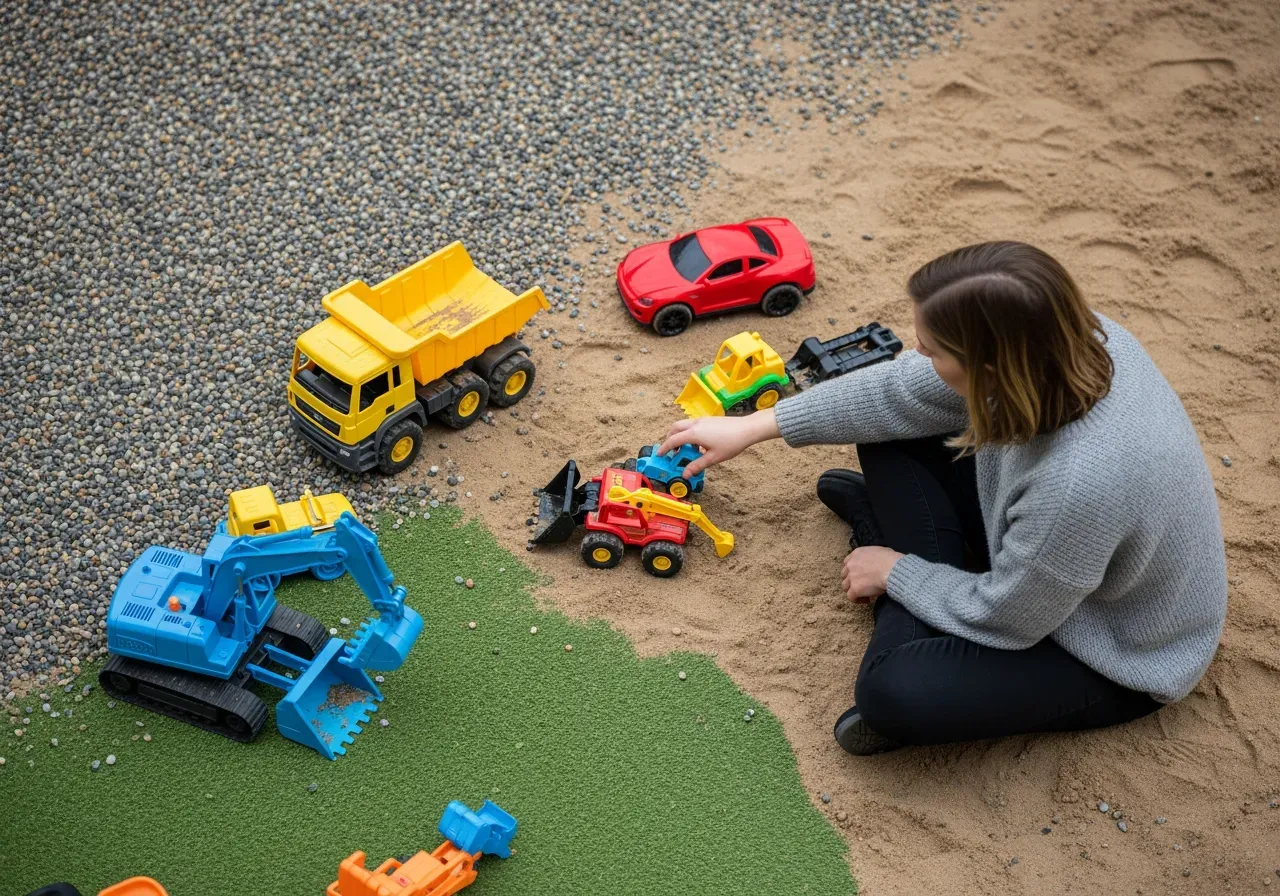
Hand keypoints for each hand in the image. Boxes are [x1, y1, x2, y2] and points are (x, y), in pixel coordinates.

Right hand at [657, 410, 779, 477]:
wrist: (747, 429)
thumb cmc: (731, 443)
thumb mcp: (713, 458)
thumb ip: (696, 466)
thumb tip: (685, 474)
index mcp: (694, 434)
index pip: (673, 441)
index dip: (664, 449)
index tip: (660, 455)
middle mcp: (695, 424)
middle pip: (675, 429)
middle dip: (670, 439)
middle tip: (672, 452)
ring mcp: (702, 420)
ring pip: (683, 425)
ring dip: (680, 436)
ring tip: (686, 450)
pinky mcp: (708, 419)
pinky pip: (692, 425)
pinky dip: (689, 433)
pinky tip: (698, 445)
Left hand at [841, 546, 903, 603]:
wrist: (891, 569)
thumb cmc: (891, 560)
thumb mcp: (881, 551)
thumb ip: (874, 556)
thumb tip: (879, 560)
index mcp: (857, 554)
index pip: (847, 562)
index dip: (852, 570)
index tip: (860, 575)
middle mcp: (851, 564)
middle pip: (844, 574)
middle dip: (851, 580)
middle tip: (862, 585)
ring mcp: (851, 577)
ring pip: (845, 586)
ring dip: (853, 590)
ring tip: (865, 594)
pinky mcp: (855, 589)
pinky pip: (851, 597)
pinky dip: (858, 599)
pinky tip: (868, 599)